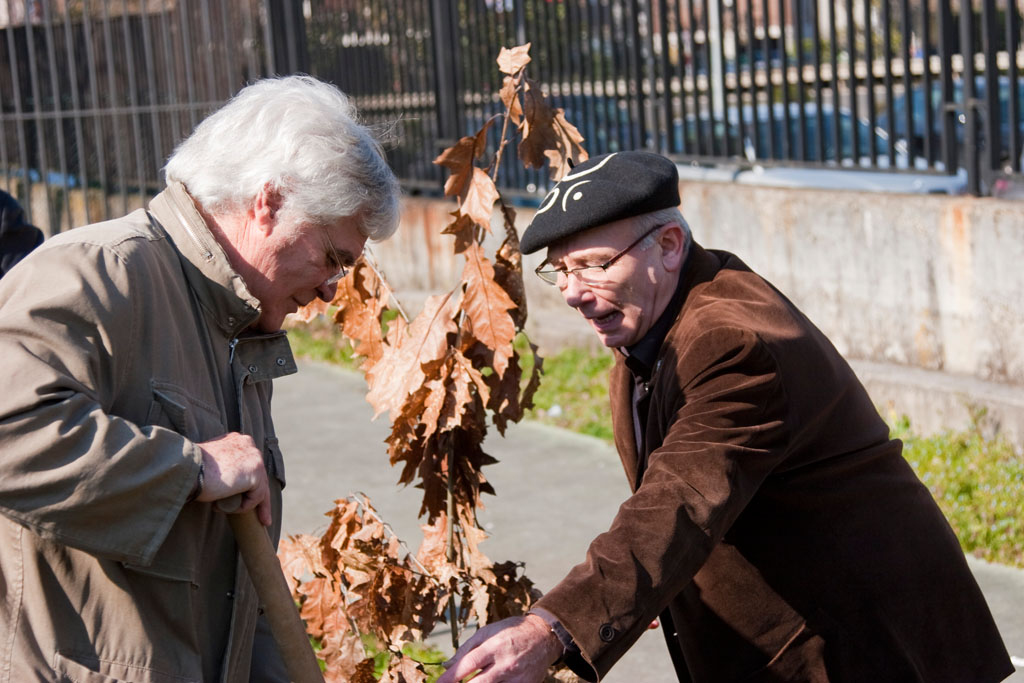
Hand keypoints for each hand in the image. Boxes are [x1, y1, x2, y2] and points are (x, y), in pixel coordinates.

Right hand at [195, 433, 271, 525]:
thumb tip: (229, 483)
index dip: (250, 485)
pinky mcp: (256, 473)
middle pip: (260, 477)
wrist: (185, 468)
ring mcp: (254, 458)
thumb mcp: (210, 464)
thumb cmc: (190, 469)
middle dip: (261, 500)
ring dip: (244, 505)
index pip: (250, 466)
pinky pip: (255, 498)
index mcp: (237, 441)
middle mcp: (249, 445)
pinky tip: (221, 505)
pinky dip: (241, 507)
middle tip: (264, 520)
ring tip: (221, 507)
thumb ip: (223, 468)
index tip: (248, 499)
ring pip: (259, 490)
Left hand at [437, 614, 562, 682]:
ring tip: (475, 681)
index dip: (451, 676)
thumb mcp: (488, 632)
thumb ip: (467, 648)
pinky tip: (492, 681)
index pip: (468, 663)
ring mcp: (517, 678)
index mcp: (495, 646)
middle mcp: (506, 664)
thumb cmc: (512, 632)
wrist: (544, 637)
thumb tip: (447, 665)